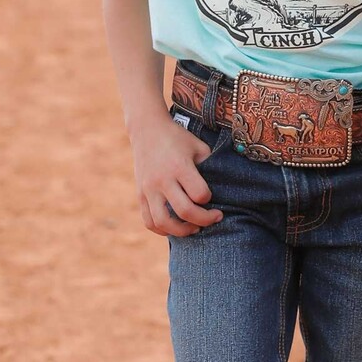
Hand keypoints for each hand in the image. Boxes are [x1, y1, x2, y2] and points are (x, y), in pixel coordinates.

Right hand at [129, 116, 224, 237]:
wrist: (147, 130)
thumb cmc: (178, 138)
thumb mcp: (198, 146)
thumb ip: (209, 167)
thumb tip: (221, 189)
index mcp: (179, 166)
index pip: (199, 194)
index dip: (209, 198)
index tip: (212, 196)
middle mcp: (162, 180)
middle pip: (185, 211)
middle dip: (204, 220)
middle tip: (215, 217)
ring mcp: (149, 189)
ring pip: (163, 222)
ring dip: (182, 231)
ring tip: (194, 228)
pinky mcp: (140, 195)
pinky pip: (149, 221)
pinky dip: (162, 230)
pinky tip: (175, 227)